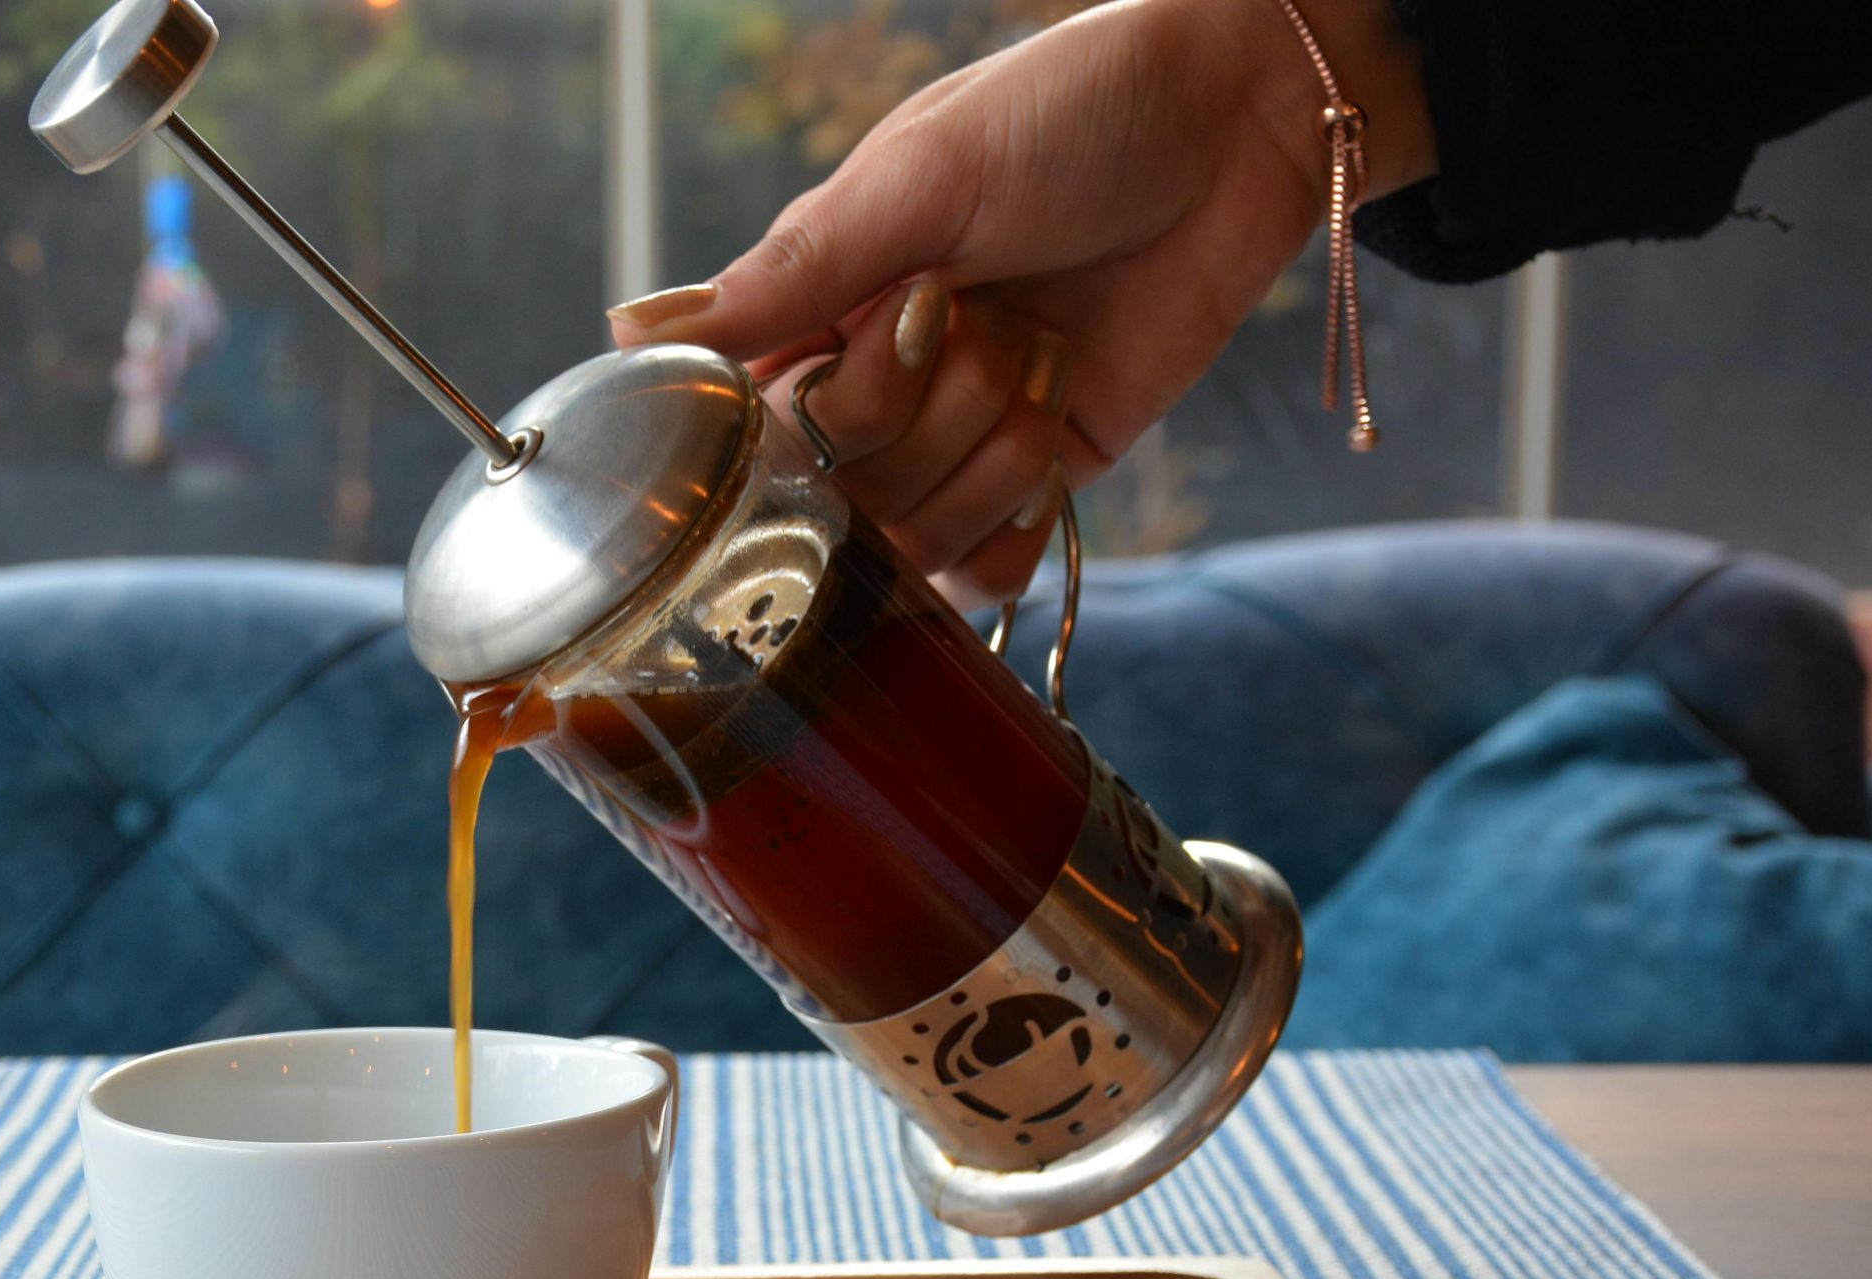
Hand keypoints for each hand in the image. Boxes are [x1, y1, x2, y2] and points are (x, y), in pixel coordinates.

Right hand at [608, 0, 1433, 610]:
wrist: (1239, 126)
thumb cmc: (1070, 113)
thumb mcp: (918, 176)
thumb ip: (787, 274)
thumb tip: (632, 331)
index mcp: (818, 306)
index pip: (758, 430)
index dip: (826, 409)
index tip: (895, 326)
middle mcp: (871, 384)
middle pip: (841, 498)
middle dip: (926, 414)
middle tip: (984, 314)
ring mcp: (954, 437)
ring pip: (916, 541)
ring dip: (990, 453)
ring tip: (1040, 355)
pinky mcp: (1037, 474)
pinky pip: (986, 571)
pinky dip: (1018, 526)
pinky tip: (1051, 442)